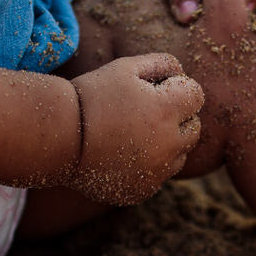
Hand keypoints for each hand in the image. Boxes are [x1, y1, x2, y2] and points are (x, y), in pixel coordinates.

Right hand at [63, 53, 203, 205]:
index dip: (177, 88)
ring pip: (179, 155)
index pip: (196, 95)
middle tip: (145, 111)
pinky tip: (123, 154)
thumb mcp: (126, 67)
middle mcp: (170, 144)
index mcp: (168, 110)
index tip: (155, 89)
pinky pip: (159, 176)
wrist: (59, 138)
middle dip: (178, 117)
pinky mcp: (143, 191)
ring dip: (167, 143)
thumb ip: (162, 64)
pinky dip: (149, 166)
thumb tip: (182, 74)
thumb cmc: (92, 96)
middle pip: (194, 128)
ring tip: (133, 133)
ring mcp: (157, 172)